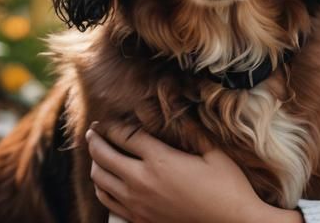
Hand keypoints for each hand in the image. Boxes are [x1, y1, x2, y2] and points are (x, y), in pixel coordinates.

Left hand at [86, 121, 302, 222]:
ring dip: (95, 163)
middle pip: (104, 156)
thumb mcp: (213, 151)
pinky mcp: (139, 219)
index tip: (104, 119)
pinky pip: (107, 202)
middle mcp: (142, 181)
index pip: (125, 136)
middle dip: (95, 140)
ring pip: (100, 180)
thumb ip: (191, 130)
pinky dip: (101, 187)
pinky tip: (106, 181)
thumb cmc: (226, 186)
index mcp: (160, 160)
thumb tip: (178, 109)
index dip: (111, 125)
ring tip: (97, 154)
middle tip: (93, 131)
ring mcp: (137, 203)